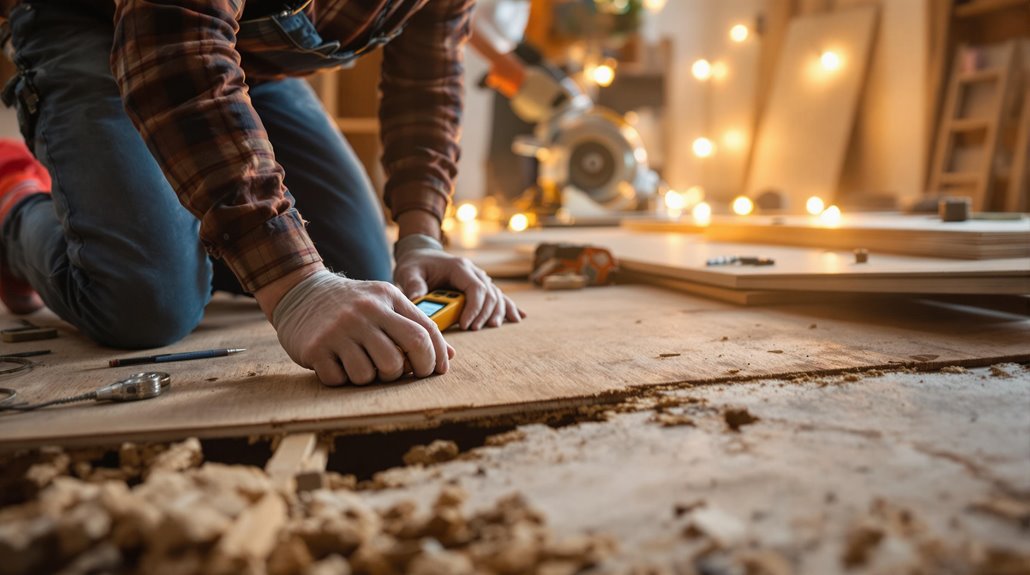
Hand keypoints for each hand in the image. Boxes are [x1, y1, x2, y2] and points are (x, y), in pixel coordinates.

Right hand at [269, 268, 453, 385]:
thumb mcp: (385, 303)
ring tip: (360, 363)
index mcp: (388, 297)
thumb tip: (449, 356)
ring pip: (369, 374)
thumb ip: (417, 325)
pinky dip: (342, 379)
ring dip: (369, 377)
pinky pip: (340, 380)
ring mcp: (339, 329)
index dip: (435, 359)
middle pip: (400, 358)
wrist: (300, 292)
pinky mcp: (315, 347)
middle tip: (396, 372)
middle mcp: (365, 311)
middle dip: (404, 373)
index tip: (435, 372)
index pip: (424, 333)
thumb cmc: (353, 305)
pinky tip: (337, 363)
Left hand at [393, 235, 524, 330]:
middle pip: (489, 294)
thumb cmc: (415, 265)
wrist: (421, 255)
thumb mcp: (408, 272)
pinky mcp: (480, 286)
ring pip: (497, 295)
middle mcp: (473, 272)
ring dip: (497, 312)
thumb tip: (417, 300)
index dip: (475, 308)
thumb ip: (412, 285)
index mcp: (459, 268)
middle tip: (473, 329)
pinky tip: (518, 317)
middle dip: (484, 313)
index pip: (476, 288)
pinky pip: (498, 296)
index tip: (466, 325)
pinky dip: (508, 307)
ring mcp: (479, 278)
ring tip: (492, 326)